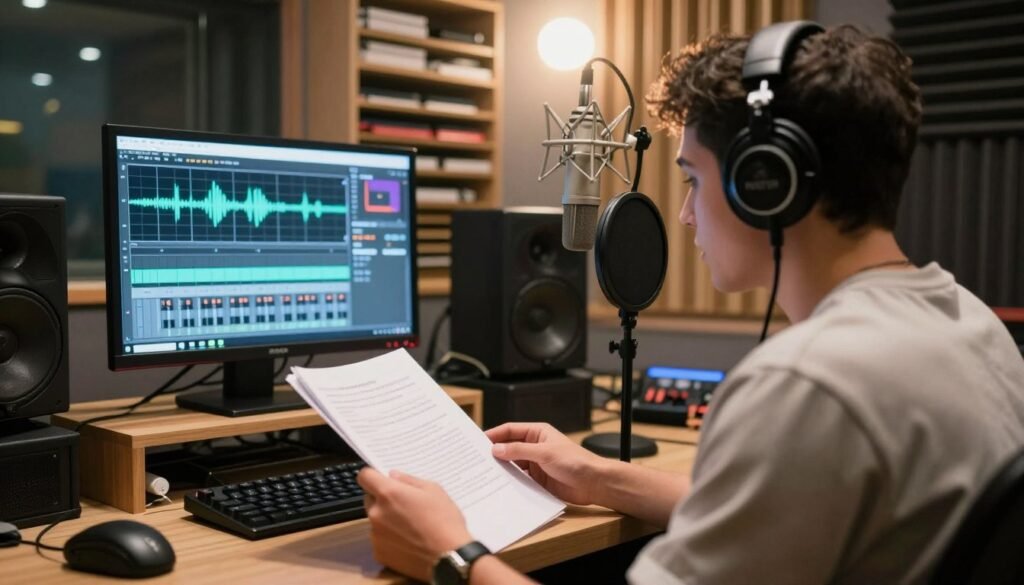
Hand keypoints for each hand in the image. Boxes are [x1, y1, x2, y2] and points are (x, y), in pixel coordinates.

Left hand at [357, 468, 472, 581]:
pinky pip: (379, 540)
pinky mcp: (379, 553)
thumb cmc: (445, 522)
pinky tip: (408, 541)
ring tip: (410, 526)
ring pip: (375, 520)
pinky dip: (389, 539)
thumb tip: (394, 476)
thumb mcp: (434, 490)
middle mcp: (376, 513)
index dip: (372, 476)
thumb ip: (409, 480)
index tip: (381, 479)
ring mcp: (375, 535)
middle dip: (382, 499)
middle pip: (369, 499)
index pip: (365, 476)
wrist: (450, 557)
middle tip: (404, 505)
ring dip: (386, 520)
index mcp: (389, 493)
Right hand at [486, 422, 607, 505]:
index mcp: (537, 433)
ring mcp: (535, 464)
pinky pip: (519, 479)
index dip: (495, 434)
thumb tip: (496, 449)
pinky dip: (510, 482)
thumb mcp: (545, 453)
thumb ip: (520, 451)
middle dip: (495, 453)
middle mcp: (534, 447)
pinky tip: (499, 486)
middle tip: (477, 459)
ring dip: (502, 469)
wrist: (593, 483)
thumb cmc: (575, 461)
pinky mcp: (537, 480)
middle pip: (509, 448)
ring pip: (512, 464)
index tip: (478, 441)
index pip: (511, 430)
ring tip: (484, 474)